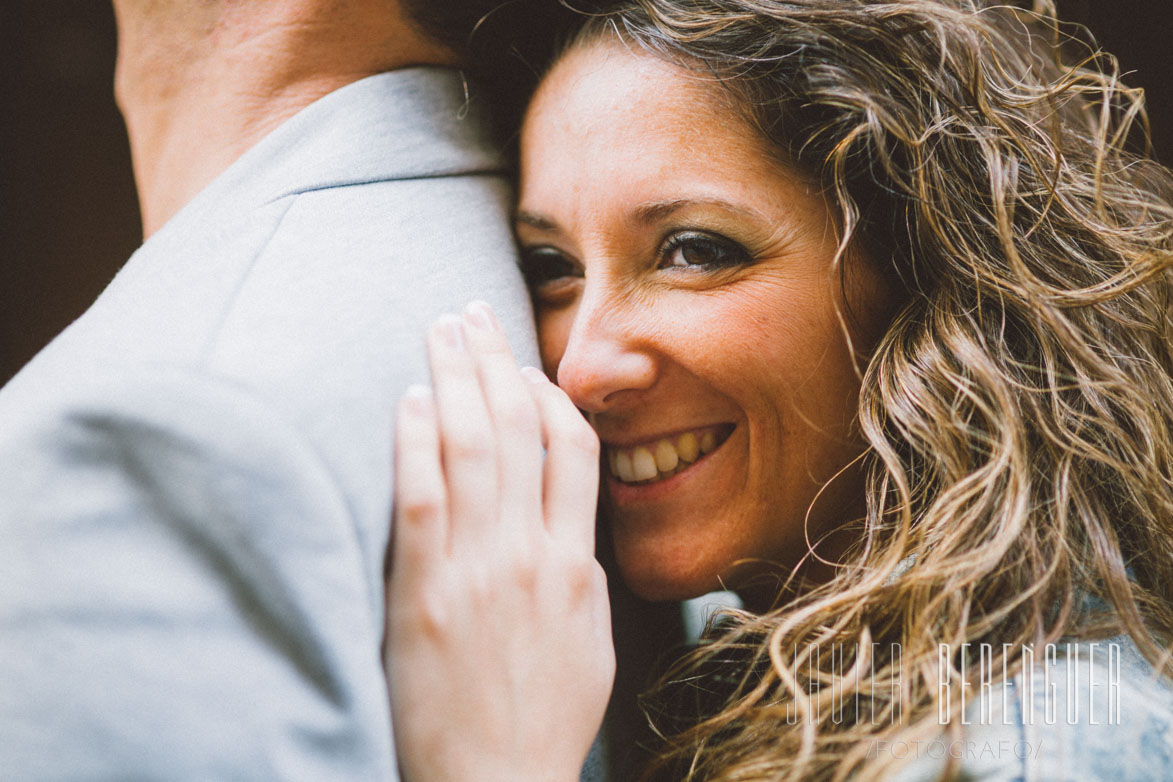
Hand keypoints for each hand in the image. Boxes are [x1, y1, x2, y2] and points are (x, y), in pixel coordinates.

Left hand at [385, 302, 613, 781]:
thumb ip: (579, 577)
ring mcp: (480, 571)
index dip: (548, 394)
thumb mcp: (589, 644)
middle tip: (472, 313)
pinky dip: (418, 440)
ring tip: (441, 330)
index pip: (574, 450)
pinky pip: (422, 497)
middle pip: (520, 428)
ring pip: (474, 447)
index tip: (524, 366)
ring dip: (457, 377)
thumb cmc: (544, 723)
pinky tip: (411, 399)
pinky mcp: (424, 595)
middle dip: (496, 360)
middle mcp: (534, 554)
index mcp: (578, 565)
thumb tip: (567, 529)